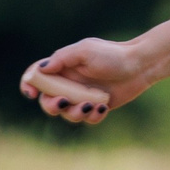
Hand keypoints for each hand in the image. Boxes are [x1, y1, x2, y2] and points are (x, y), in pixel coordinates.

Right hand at [20, 37, 146, 124]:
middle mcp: (69, 83)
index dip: (29, 84)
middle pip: (47, 101)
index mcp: (62, 67)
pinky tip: (103, 108)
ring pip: (67, 113)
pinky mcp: (96, 107)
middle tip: (63, 102)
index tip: (31, 93)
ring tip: (91, 106)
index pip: (37, 76)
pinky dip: (92, 117)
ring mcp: (82, 97)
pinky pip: (86, 119)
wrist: (140, 65)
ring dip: (75, 113)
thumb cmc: (112, 54)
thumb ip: (62, 58)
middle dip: (52, 105)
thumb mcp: (85, 50)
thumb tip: (41, 69)